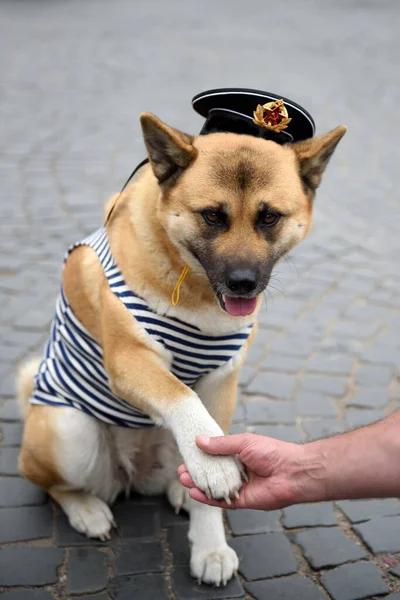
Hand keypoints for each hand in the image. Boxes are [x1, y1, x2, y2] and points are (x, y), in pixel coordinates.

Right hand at [179, 433, 304, 509]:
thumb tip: (199, 440)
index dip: (201, 456)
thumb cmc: (272, 452)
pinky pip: (222, 501)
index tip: (187, 454)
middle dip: (196, 472)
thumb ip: (221, 444)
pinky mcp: (242, 501)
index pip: (216, 456)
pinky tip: (195, 494)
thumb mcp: (243, 442)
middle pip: (212, 473)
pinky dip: (208, 498)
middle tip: (181, 470)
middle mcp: (238, 471)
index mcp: (239, 455)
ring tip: (183, 480)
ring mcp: (239, 487)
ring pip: (214, 487)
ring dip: (198, 485)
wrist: (292, 472)